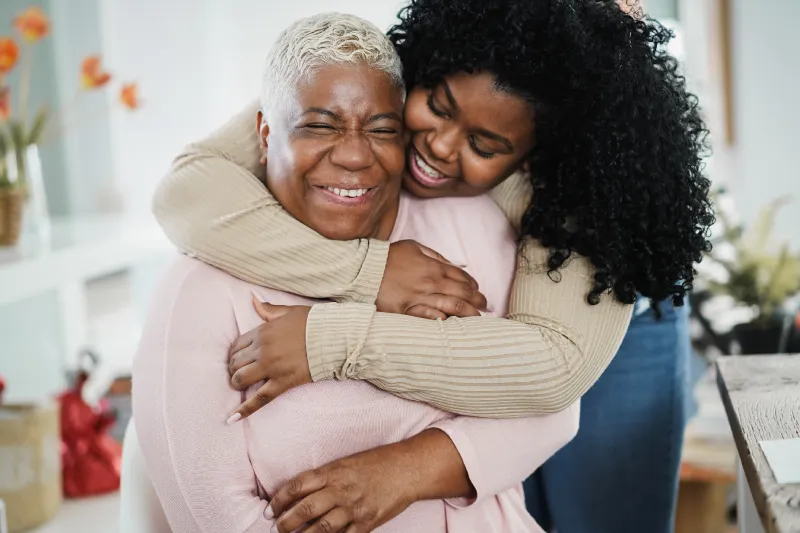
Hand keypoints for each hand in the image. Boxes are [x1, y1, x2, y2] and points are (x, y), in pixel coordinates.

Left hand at [226, 297, 310, 421]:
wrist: (335, 337)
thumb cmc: (314, 323)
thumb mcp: (289, 312)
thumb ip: (269, 309)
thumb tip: (253, 300)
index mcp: (262, 332)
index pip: (237, 345)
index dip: (235, 353)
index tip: (238, 358)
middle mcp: (263, 350)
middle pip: (236, 363)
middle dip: (234, 369)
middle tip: (240, 372)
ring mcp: (271, 367)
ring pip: (241, 379)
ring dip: (237, 383)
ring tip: (240, 386)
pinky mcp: (283, 383)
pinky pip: (260, 399)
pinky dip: (245, 410)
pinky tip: (231, 419)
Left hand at [269, 442, 417, 532]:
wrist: (407, 468)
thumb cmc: (376, 463)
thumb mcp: (346, 462)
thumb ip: (325, 476)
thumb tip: (300, 493)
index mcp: (333, 471)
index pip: (298, 485)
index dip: (280, 498)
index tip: (272, 507)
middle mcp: (341, 490)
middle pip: (306, 509)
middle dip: (286, 522)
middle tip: (278, 527)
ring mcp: (354, 508)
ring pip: (321, 529)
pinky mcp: (367, 523)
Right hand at [378, 240, 486, 319]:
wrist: (363, 269)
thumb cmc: (388, 257)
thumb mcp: (413, 246)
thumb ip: (435, 255)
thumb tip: (453, 265)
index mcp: (432, 267)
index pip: (461, 277)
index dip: (473, 285)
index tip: (478, 291)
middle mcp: (429, 283)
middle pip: (461, 293)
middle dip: (477, 300)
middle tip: (485, 306)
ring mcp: (418, 298)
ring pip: (451, 307)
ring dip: (468, 313)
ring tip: (477, 319)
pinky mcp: (405, 311)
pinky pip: (428, 317)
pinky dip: (442, 320)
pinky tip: (452, 324)